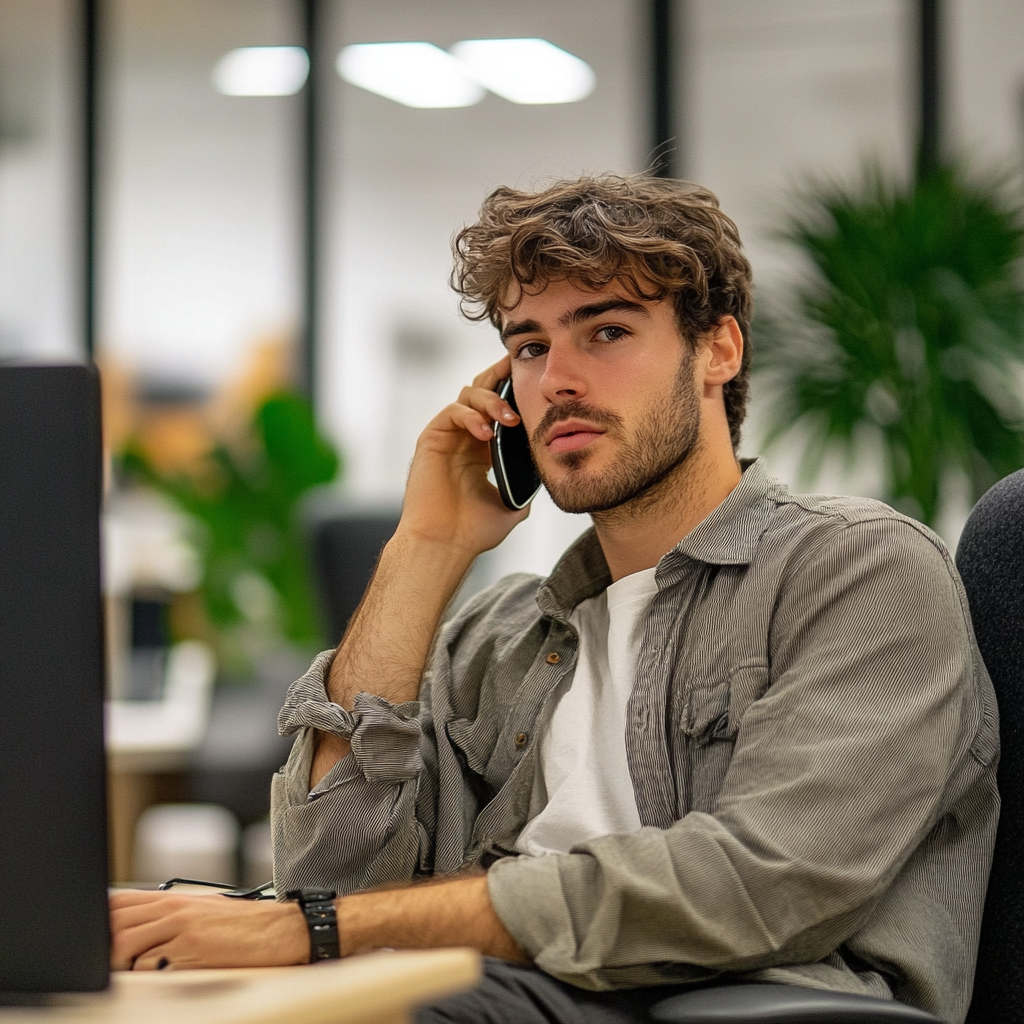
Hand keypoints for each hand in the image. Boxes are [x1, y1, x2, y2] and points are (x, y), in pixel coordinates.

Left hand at [109, 890, 308, 970]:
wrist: (276, 930)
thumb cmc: (239, 925)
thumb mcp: (200, 910)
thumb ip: (166, 916)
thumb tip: (131, 929)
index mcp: (172, 899)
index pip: (118, 902)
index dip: (100, 921)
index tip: (98, 939)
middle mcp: (173, 909)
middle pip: (115, 924)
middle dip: (105, 948)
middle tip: (114, 963)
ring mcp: (181, 929)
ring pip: (125, 946)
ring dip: (121, 964)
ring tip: (134, 971)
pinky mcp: (191, 950)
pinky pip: (150, 967)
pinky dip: (147, 976)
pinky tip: (162, 976)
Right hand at [398, 355, 529, 558]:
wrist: (445, 545)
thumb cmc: (473, 531)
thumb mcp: (512, 505)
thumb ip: (526, 483)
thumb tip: (547, 470)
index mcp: (482, 450)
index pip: (498, 409)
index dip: (514, 393)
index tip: (535, 384)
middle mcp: (464, 438)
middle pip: (481, 391)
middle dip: (501, 377)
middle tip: (519, 371)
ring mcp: (448, 437)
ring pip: (468, 395)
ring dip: (491, 400)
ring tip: (509, 419)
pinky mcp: (431, 439)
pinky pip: (452, 412)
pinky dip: (471, 416)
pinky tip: (485, 433)